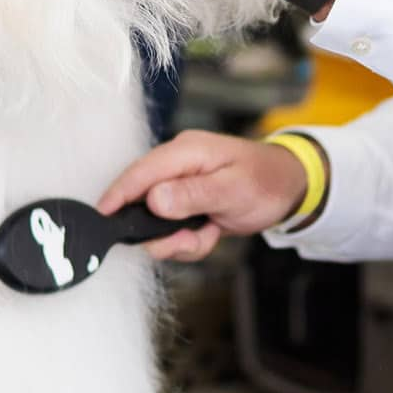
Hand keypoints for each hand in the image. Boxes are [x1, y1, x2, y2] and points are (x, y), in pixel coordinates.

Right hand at [96, 130, 310, 262]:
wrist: (290, 187)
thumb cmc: (267, 181)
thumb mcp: (233, 190)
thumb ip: (192, 194)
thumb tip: (153, 199)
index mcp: (186, 152)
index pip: (141, 172)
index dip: (118, 194)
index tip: (102, 217)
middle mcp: (178, 165)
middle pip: (143, 201)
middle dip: (162, 231)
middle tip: (190, 241)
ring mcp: (180, 184)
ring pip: (157, 221)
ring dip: (180, 239)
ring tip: (208, 236)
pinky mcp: (184, 201)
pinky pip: (172, 228)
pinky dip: (189, 240)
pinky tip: (210, 233)